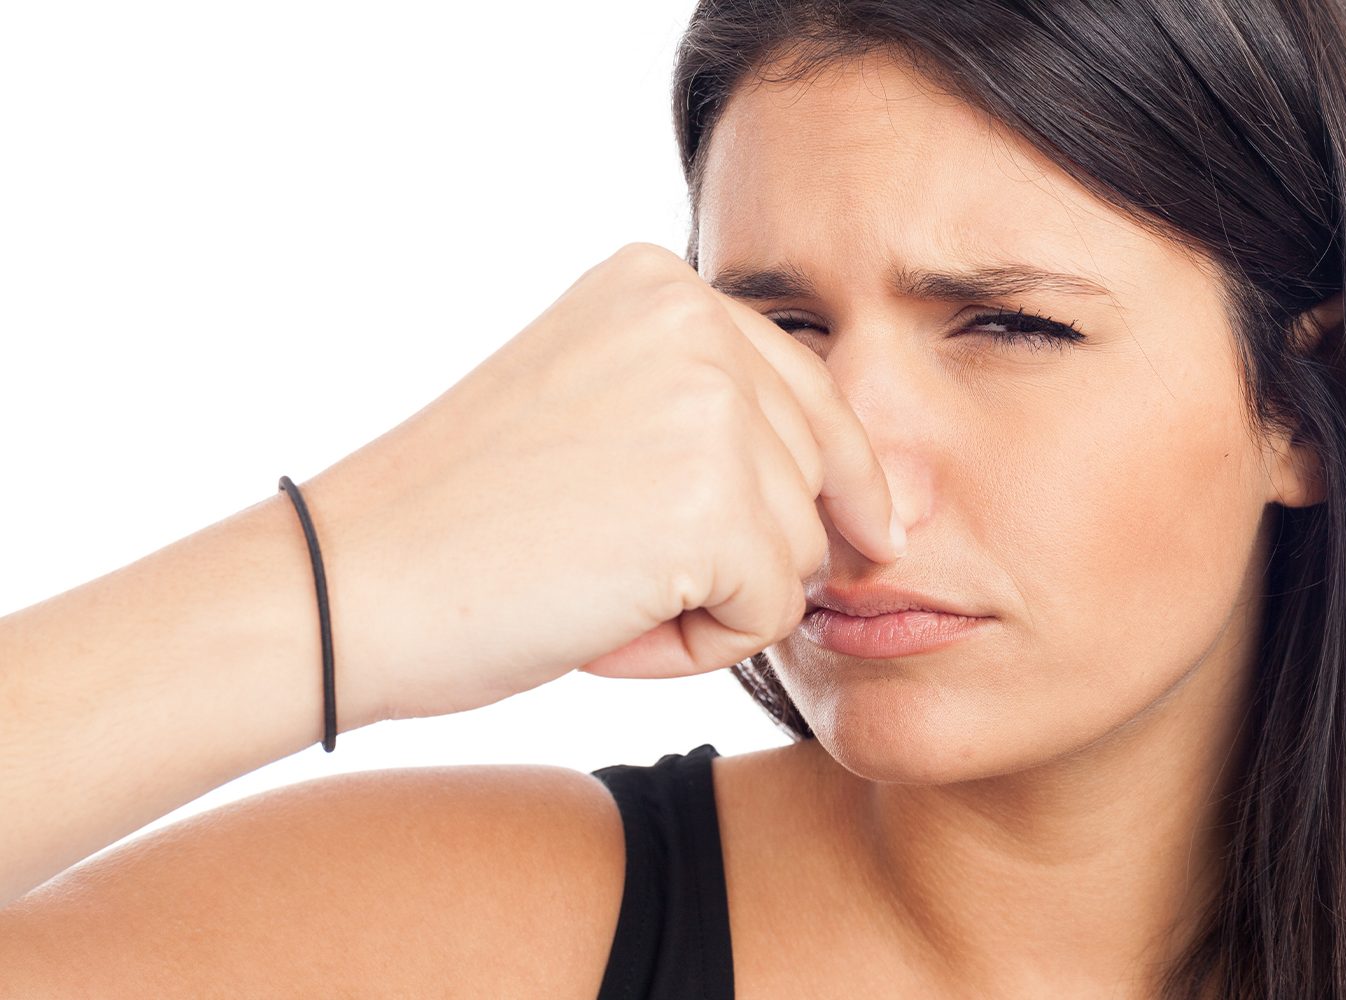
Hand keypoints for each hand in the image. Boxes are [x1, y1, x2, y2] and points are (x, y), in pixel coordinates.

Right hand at [300, 242, 900, 723]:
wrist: (348, 586)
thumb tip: (873, 496)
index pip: (809, 390)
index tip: (869, 534)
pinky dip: (699, 650)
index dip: (840, 477)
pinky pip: (770, 614)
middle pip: (822, 470)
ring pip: (801, 552)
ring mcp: (711, 409)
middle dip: (756, 551)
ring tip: (594, 595)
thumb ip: (706, 412)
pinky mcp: (716, 506)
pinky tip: (602, 629)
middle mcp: (695, 322)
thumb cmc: (457, 524)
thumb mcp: (594, 408)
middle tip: (626, 577)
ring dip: (714, 604)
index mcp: (660, 283)